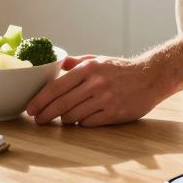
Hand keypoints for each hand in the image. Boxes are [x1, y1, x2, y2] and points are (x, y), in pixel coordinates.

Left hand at [25, 54, 169, 126]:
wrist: (151, 77)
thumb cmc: (122, 69)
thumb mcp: (98, 60)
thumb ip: (76, 63)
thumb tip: (58, 62)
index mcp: (88, 68)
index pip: (56, 86)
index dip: (40, 99)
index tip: (30, 108)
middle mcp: (95, 83)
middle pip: (61, 103)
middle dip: (45, 114)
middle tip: (38, 120)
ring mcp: (105, 99)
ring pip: (73, 115)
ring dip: (64, 119)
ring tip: (61, 118)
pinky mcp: (114, 113)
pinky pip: (89, 122)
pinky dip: (81, 123)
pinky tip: (80, 120)